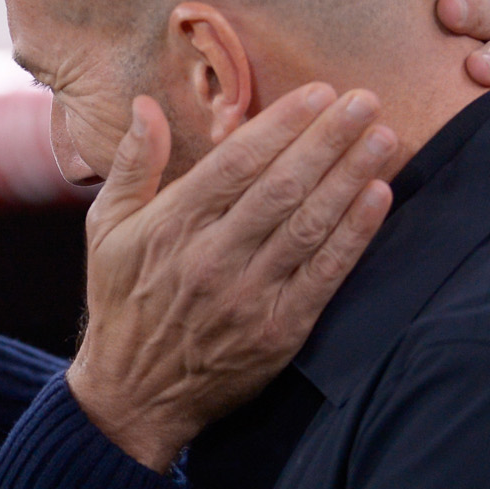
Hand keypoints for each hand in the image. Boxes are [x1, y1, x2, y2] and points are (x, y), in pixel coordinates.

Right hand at [67, 86, 395, 471]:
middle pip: (282, 186)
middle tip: (366, 101)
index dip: (282, 124)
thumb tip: (145, 105)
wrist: (133, 394)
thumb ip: (131, 165)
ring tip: (384, 138)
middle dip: (328, 138)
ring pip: (309, 225)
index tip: (319, 93)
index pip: (236, 163)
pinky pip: (324, 274)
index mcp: (171, 225)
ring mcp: (247, 296)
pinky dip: (354, 235)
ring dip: (351, 177)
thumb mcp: (105, 228)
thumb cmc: (122, 301)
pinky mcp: (278, 332)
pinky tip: (378, 198)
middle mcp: (211, 257)